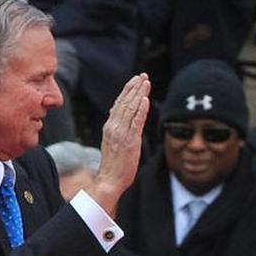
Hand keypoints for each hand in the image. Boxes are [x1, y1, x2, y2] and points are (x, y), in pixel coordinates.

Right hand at [89, 73, 150, 214]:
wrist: (110, 180)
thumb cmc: (114, 164)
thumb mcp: (112, 142)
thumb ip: (116, 127)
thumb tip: (118, 113)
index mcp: (110, 127)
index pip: (119, 104)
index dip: (127, 90)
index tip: (135, 80)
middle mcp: (114, 127)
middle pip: (125, 102)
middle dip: (135, 87)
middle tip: (143, 76)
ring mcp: (122, 134)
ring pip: (131, 109)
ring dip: (139, 93)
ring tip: (146, 82)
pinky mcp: (130, 141)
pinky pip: (136, 122)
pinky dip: (140, 110)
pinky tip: (145, 99)